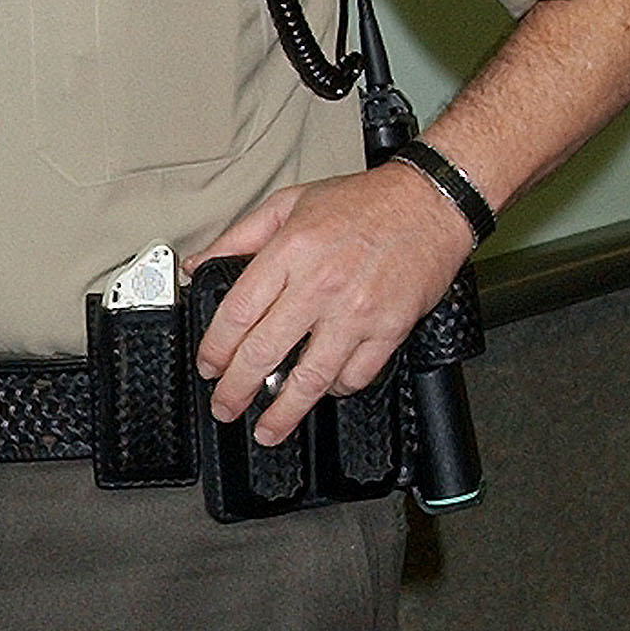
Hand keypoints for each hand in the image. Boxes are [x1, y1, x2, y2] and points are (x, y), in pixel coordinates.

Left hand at [194, 165, 468, 444]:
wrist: (431, 203)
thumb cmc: (365, 202)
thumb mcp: (290, 203)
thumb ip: (240, 236)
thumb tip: (198, 263)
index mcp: (291, 252)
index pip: (238, 313)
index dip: (216, 348)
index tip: (209, 366)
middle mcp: (320, 285)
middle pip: (264, 352)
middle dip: (237, 389)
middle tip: (226, 406)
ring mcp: (356, 312)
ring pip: (310, 377)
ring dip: (283, 411)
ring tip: (268, 428)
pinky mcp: (389, 329)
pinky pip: (356, 375)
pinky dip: (335, 390)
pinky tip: (323, 391)